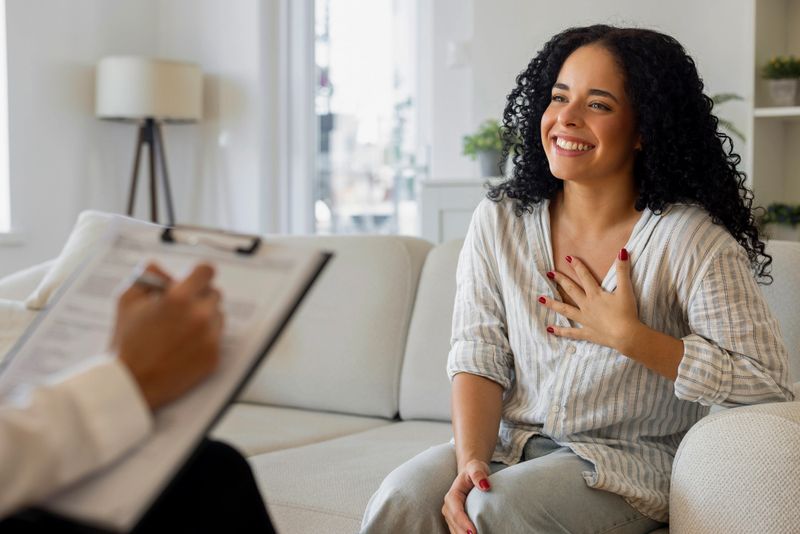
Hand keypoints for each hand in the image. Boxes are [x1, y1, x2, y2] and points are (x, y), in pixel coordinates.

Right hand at [112, 262, 223, 409]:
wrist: (130, 384)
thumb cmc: (126, 343)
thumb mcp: (127, 300)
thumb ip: (147, 276)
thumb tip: (164, 270)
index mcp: (179, 298)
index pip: (206, 272)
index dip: (199, 275)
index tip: (195, 280)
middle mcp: (199, 316)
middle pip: (214, 294)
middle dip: (199, 298)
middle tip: (182, 308)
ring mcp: (209, 338)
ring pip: (218, 316)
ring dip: (205, 318)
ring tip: (181, 330)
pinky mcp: (214, 357)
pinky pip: (217, 339)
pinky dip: (205, 340)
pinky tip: (184, 346)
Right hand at [442, 459, 490, 533]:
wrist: (471, 474)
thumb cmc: (474, 471)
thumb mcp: (476, 468)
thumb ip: (478, 474)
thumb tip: (485, 486)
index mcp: (452, 496)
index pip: (456, 512)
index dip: (464, 523)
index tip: (473, 532)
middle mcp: (449, 508)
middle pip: (455, 525)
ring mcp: (451, 516)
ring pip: (455, 531)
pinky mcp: (456, 522)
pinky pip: (459, 532)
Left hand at [537, 249, 640, 352]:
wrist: (626, 336)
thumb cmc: (626, 313)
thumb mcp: (626, 290)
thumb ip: (622, 271)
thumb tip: (622, 252)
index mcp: (595, 294)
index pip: (584, 276)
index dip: (577, 266)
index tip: (568, 258)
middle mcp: (586, 305)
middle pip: (571, 290)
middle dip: (561, 280)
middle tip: (550, 273)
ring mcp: (584, 319)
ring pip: (565, 310)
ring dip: (552, 304)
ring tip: (540, 299)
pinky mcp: (586, 333)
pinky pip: (570, 332)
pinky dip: (560, 331)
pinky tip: (549, 329)